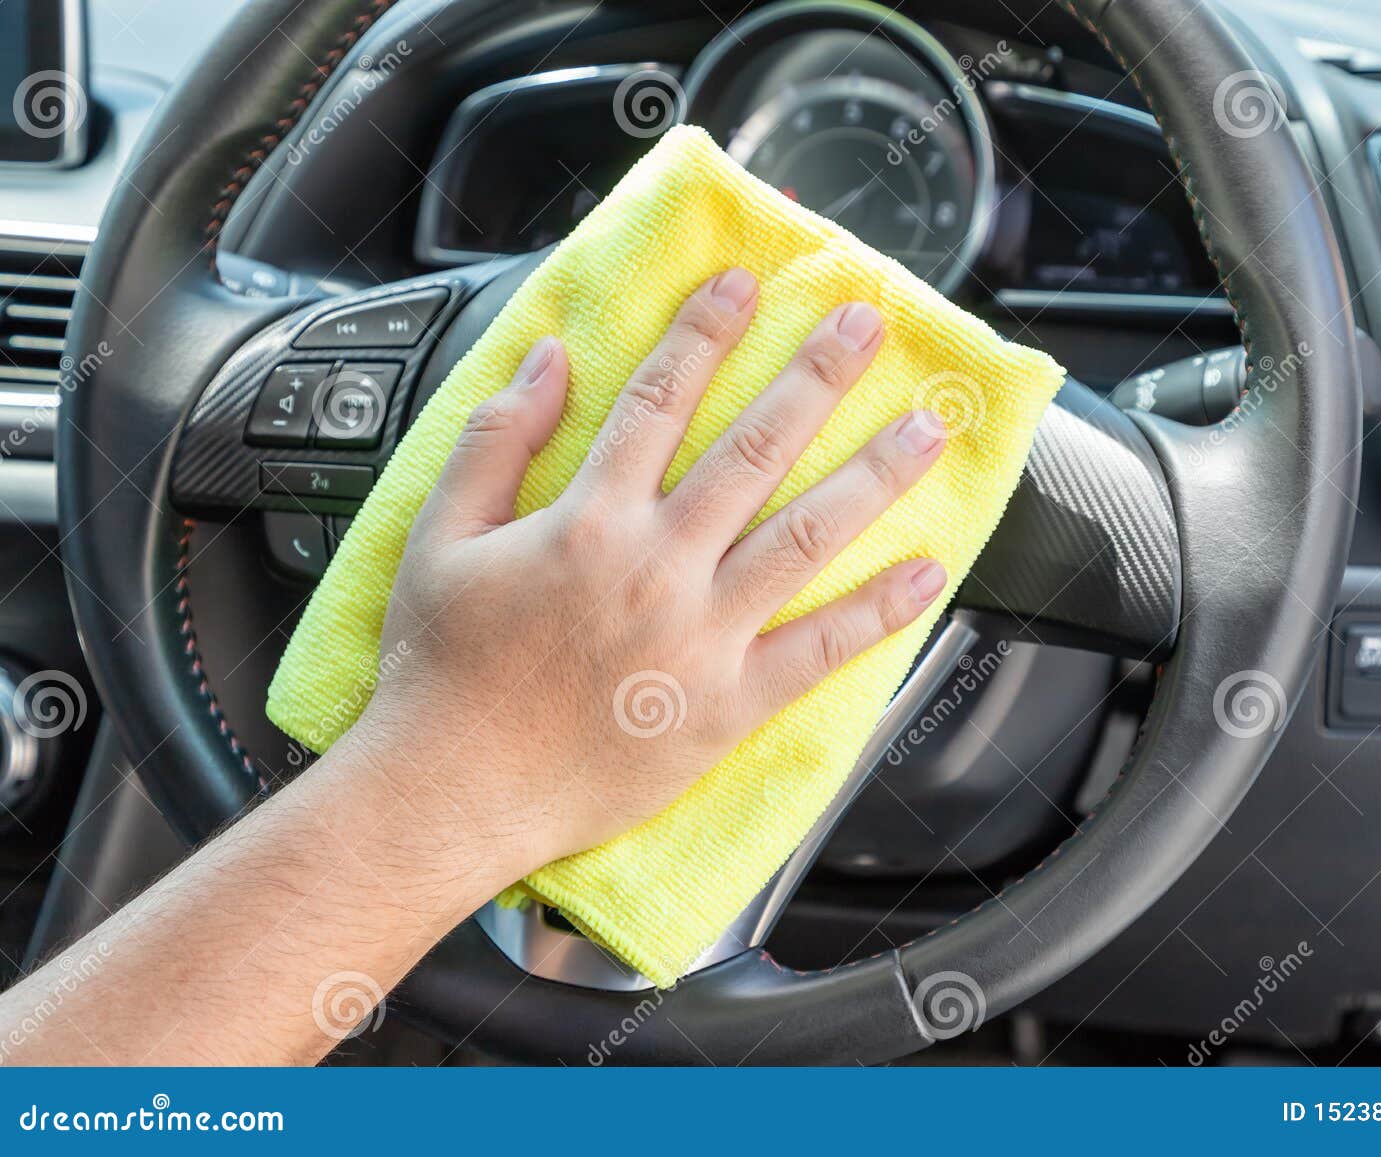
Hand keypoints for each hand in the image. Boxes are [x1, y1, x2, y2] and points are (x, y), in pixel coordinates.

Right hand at [340, 268, 946, 888]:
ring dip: (873, 474)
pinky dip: (878, 612)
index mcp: (588, 518)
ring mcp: (702, 635)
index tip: (748, 284)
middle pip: (755, 449)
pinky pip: (820, 650)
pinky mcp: (728, 705)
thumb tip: (549, 357)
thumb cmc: (441, 670)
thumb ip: (496, 441)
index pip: (661, 397)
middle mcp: (657, 565)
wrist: (454, 791)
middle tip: (867, 323)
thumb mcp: (440, 537)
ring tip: (927, 428)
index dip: (707, 331)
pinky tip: (927, 572)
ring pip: (807, 535)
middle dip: (817, 377)